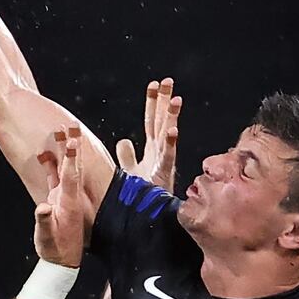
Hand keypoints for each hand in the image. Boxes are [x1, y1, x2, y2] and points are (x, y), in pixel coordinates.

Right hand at [34, 126, 83, 266]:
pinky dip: (52, 166)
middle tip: (71, 124)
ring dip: (62, 151)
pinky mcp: (58, 201)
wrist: (61, 262)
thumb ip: (44, 221)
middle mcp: (69, 196)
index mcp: (69, 202)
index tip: (73, 140)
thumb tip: (42, 207)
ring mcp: (64, 197)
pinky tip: (46, 155)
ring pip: (64, 169)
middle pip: (72, 166)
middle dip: (72, 145)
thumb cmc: (55, 250)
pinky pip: (55, 178)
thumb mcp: (47, 237)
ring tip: (59, 132)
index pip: (71, 175)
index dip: (72, 157)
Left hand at [115, 77, 181, 191]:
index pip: (151, 121)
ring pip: (167, 134)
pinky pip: (167, 156)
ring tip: (175, 98)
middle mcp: (160, 153)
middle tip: (167, 80)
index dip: (153, 103)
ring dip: (171, 116)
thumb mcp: (131, 171)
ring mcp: (163, 162)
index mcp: (153, 150)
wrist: (146, 217)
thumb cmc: (141, 196)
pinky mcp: (164, 174)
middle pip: (160, 121)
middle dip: (164, 101)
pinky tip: (172, 130)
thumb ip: (127, 156)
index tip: (154, 84)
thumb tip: (123, 141)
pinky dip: (170, 143)